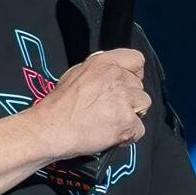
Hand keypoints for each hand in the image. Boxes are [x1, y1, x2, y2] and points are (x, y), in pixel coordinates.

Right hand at [28, 48, 150, 158]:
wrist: (51, 129)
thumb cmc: (59, 105)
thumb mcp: (76, 73)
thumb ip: (99, 70)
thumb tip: (112, 72)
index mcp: (105, 62)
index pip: (137, 60)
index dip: (133, 73)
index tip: (126, 83)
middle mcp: (117, 77)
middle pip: (140, 86)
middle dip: (129, 98)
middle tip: (110, 108)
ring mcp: (124, 99)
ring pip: (143, 105)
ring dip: (132, 114)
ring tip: (111, 121)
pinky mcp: (127, 122)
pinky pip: (139, 129)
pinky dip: (129, 135)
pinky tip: (111, 134)